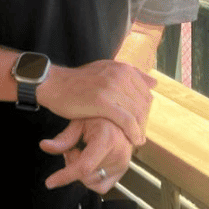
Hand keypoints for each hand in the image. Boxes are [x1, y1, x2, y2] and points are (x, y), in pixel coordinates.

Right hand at [37, 59, 154, 146]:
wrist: (53, 84)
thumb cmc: (77, 81)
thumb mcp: (105, 70)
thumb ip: (130, 76)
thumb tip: (154, 83)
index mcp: (122, 68)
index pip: (145, 92)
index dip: (145, 110)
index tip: (140, 122)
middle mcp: (119, 75)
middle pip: (143, 103)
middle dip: (143, 120)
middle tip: (139, 133)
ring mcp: (111, 87)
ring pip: (136, 112)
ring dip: (140, 128)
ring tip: (137, 139)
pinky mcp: (102, 101)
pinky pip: (126, 120)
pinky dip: (133, 132)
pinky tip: (134, 140)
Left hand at [40, 117, 133, 194]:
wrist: (120, 117)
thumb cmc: (100, 116)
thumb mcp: (79, 122)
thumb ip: (63, 138)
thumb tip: (44, 146)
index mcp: (107, 140)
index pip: (84, 166)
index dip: (65, 176)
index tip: (50, 183)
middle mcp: (118, 155)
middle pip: (84, 175)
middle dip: (72, 164)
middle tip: (74, 147)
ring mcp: (122, 164)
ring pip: (90, 182)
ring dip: (81, 171)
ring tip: (83, 151)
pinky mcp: (122, 171)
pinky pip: (101, 186)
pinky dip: (90, 178)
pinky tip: (89, 162)